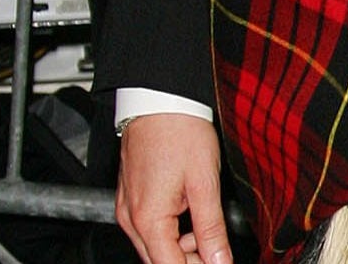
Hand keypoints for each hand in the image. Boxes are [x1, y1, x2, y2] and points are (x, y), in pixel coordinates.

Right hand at [117, 113, 229, 263]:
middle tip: (217, 251)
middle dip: (190, 260)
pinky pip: (149, 227)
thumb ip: (211, 228)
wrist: (160, 99)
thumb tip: (220, 261)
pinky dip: (171, 230)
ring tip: (207, 229)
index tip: (218, 263)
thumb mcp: (205, 183)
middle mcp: (130, 219)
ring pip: (154, 246)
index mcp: (147, 219)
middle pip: (159, 260)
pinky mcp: (131, 198)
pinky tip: (191, 215)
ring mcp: (127, 209)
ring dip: (181, 247)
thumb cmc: (180, 131)